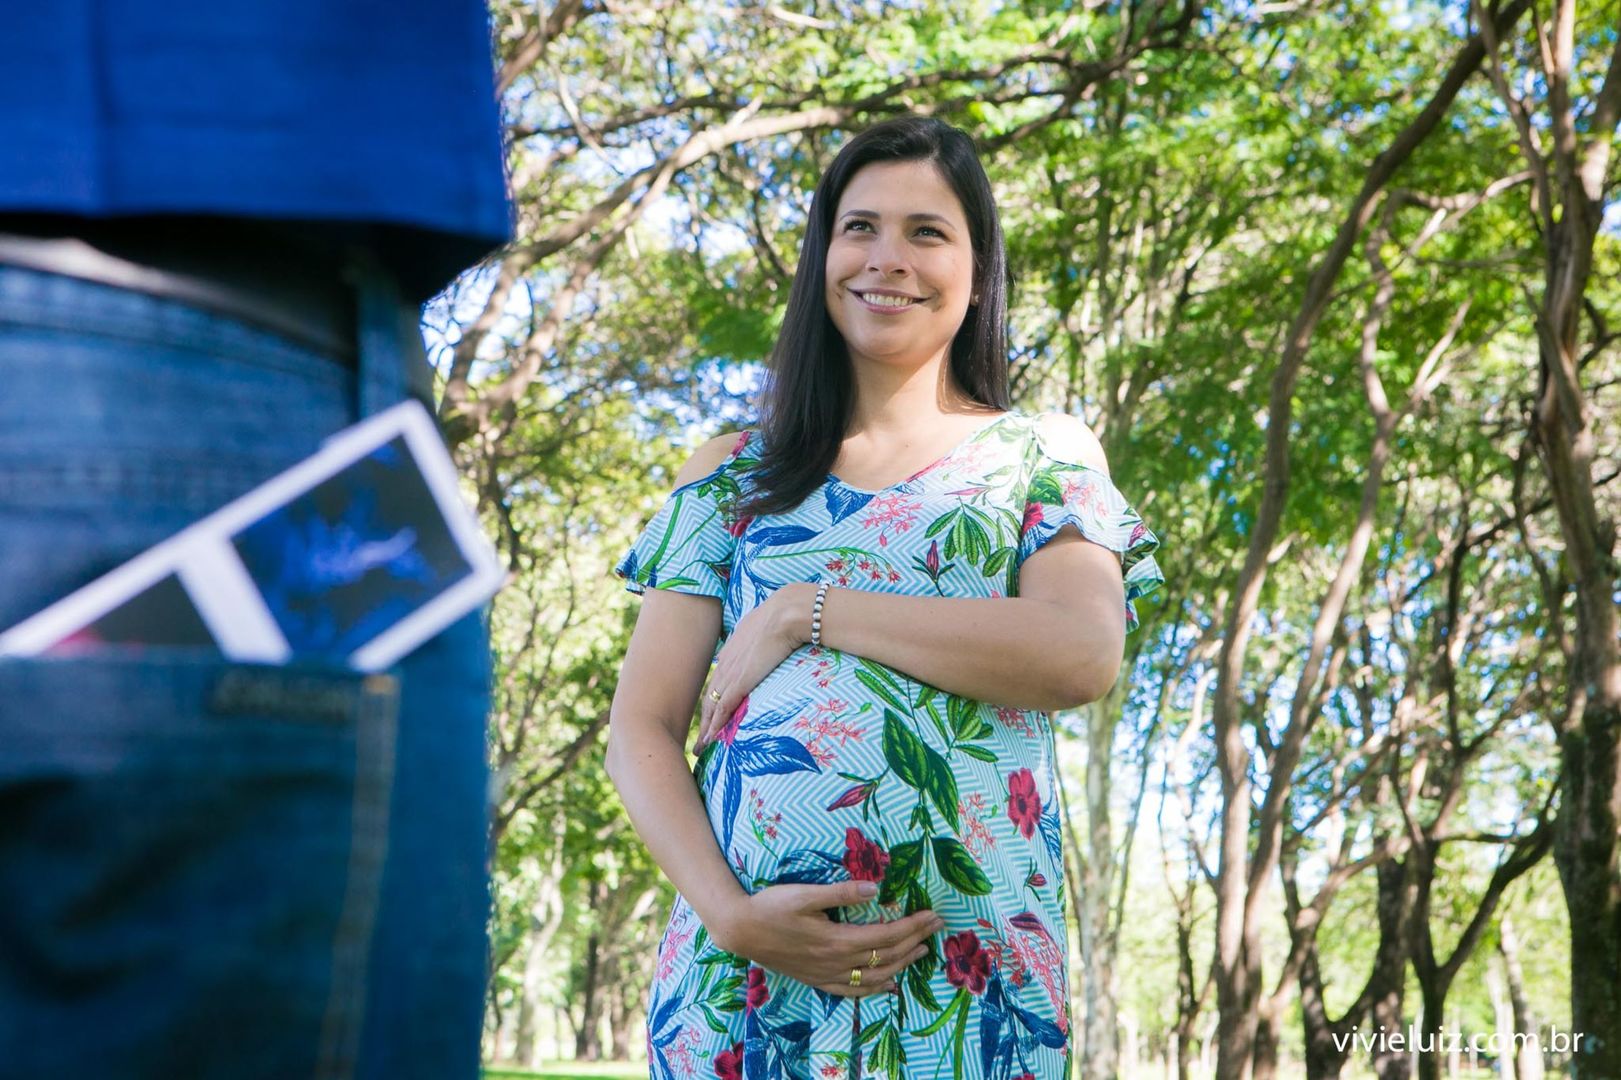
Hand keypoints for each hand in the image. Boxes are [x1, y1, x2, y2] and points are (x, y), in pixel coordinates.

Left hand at [695, 583, 812, 748]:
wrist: (787, 612)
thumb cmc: (785, 614)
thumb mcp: (768, 624)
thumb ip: (764, 635)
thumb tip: (774, 637)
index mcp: (733, 647)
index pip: (719, 678)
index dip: (715, 697)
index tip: (712, 712)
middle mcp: (727, 661)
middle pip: (710, 695)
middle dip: (704, 719)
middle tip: (700, 739)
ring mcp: (731, 672)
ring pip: (712, 706)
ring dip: (707, 728)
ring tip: (702, 747)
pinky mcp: (740, 681)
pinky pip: (723, 708)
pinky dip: (716, 725)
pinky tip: (712, 739)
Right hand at [709, 880, 943, 997]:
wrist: (740, 930)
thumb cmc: (771, 906)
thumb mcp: (805, 894)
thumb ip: (841, 892)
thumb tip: (875, 888)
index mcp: (837, 938)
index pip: (886, 935)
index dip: (913, 926)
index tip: (933, 915)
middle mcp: (836, 961)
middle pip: (886, 955)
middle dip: (915, 941)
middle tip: (936, 927)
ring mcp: (826, 974)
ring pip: (874, 975)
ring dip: (901, 964)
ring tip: (921, 952)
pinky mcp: (816, 979)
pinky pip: (852, 989)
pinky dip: (874, 988)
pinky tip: (887, 985)